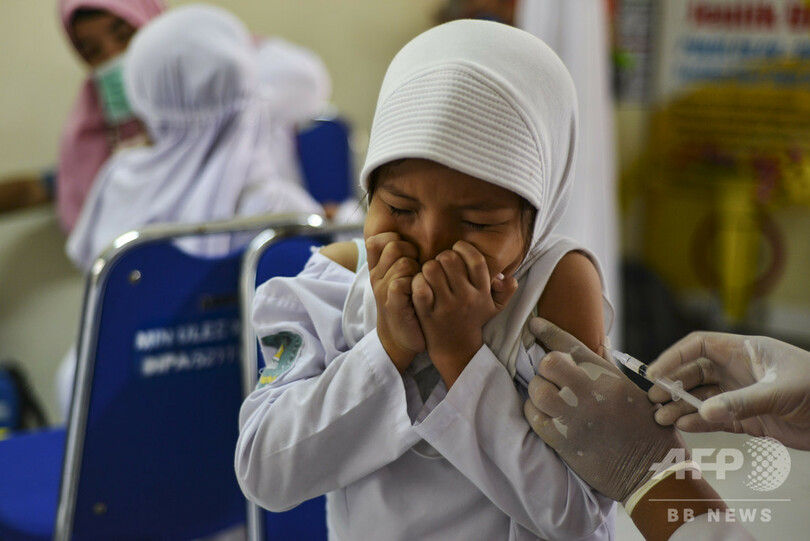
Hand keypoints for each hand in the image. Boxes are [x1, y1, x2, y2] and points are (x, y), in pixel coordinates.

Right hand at [366, 232, 424, 371]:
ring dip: (417, 271)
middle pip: (394, 246)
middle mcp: (377, 276)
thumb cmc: (408, 306)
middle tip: (418, 270)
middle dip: (412, 253)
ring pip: (403, 263)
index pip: (379, 239)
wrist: (400, 340)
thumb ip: (401, 259)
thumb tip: (417, 236)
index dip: (396, 239)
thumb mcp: (400, 279)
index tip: (409, 253)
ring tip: (420, 284)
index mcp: (378, 268)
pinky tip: (420, 295)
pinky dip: (416, 285)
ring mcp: (382, 290)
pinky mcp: (392, 304)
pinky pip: (402, 282)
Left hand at [411, 241, 516, 386]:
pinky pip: (419, 288)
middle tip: (441, 264)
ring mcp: (446, 306)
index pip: (475, 260)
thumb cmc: (473, 319)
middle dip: (443, 256)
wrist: (456, 348)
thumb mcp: (495, 306)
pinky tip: (420, 284)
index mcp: (482, 292)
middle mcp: (465, 298)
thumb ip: (507, 290)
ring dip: (428, 267)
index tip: (457, 249)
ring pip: (431, 269)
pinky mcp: (428, 314)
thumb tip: (507, 277)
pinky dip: (416, 281)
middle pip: (449, 259)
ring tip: (430, 273)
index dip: (464, 248)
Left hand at [524, 318, 684, 504]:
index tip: (533, 324)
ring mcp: (574, 416)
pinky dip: (534, 412)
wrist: (651, 471)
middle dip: (545, 367)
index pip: (570, 345)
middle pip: (549, 363)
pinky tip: (543, 414)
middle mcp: (589, 392)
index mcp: (606, 377)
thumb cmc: (646, 429)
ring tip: (546, 396)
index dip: (547, 331)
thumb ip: (608, 369)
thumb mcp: (631, 391)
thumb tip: (598, 343)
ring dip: (537, 390)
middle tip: (550, 377)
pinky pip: (534, 417)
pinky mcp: (563, 440)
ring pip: (537, 390)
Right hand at [648, 332, 809, 450]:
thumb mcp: (781, 390)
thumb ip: (742, 402)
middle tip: (652, 398)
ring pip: (700, 398)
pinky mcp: (747, 419)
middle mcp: (738, 370)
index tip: (655, 372)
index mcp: (744, 351)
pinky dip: (697, 423)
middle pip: (694, 373)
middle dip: (671, 384)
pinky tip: (683, 426)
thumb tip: (703, 412)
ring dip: (680, 407)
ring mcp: (740, 395)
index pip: (699, 346)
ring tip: (660, 417)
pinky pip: (715, 419)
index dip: (674, 357)